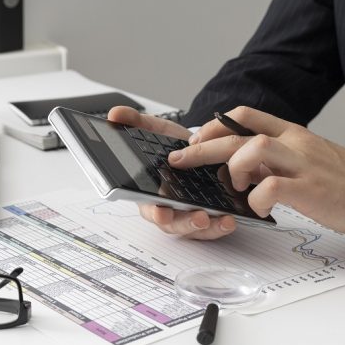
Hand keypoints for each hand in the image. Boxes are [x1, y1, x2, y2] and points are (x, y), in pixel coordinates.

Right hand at [107, 106, 237, 239]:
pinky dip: (221, 227)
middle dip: (185, 223)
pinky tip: (230, 220)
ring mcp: (186, 215)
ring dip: (207, 229)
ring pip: (193, 230)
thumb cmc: (172, 147)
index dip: (154, 213)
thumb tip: (114, 114)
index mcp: (148, 192)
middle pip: (172, 224)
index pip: (148, 207)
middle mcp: (166, 208)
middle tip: (199, 217)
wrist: (197, 148)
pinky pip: (212, 229)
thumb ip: (135, 122)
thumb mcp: (153, 130)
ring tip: (222, 220)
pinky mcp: (206, 217)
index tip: (161, 213)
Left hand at [169, 106, 344, 236]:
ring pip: (254, 148)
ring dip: (232, 167)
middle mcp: (294, 143)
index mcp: (290, 133)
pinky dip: (255, 198)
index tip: (194, 139)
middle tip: (180, 159)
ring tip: (232, 185)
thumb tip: (234, 164)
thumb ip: (271, 159)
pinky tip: (258, 207)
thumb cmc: (341, 179)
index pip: (245, 115)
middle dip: (201, 146)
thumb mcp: (302, 159)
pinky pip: (272, 187)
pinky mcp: (312, 190)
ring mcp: (303, 165)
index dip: (213, 124)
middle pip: (238, 133)